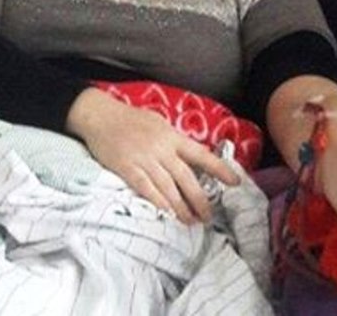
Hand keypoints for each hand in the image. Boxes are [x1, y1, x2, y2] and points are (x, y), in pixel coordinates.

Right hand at [67, 88, 239, 223]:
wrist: (101, 115)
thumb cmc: (131, 119)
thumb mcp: (159, 124)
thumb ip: (174, 141)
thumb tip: (191, 157)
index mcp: (173, 137)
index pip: (201, 155)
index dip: (219, 169)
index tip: (235, 182)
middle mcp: (162, 148)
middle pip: (186, 177)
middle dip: (199, 199)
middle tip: (209, 216)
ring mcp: (144, 158)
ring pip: (168, 187)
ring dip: (181, 207)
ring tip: (190, 221)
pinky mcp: (126, 167)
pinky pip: (145, 187)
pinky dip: (158, 201)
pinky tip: (166, 213)